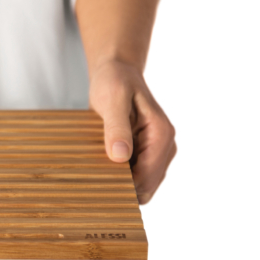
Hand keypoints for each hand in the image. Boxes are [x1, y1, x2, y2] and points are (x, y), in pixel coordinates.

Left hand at [88, 60, 175, 204]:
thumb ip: (116, 128)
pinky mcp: (145, 153)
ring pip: (142, 186)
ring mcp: (157, 152)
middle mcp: (165, 146)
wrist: (116, 72)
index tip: (99, 184)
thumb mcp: (112, 100)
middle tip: (94, 180)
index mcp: (161, 134)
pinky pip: (135, 176)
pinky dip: (120, 177)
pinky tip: (102, 168)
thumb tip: (119, 156)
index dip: (126, 186)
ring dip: (121, 184)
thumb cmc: (114, 81)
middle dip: (123, 188)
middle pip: (146, 186)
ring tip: (97, 173)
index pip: (148, 176)